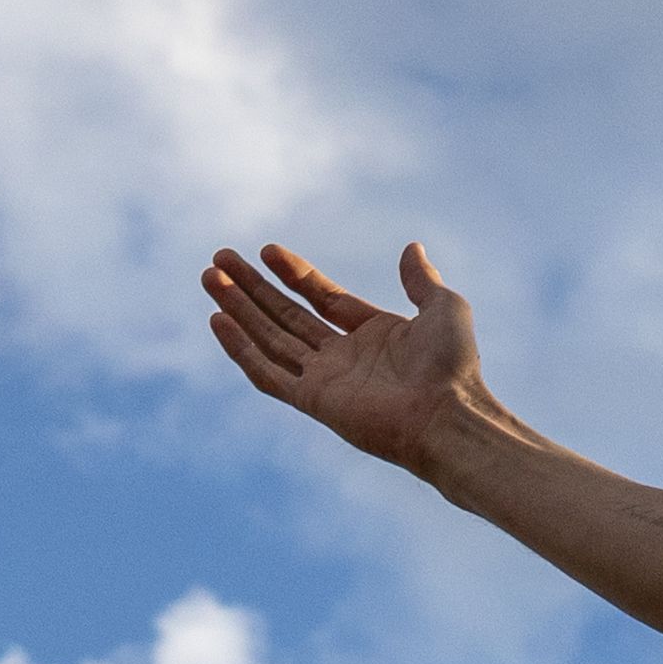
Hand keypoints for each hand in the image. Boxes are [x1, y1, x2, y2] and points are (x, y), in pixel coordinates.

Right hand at [203, 231, 490, 473]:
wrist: (448, 415)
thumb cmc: (453, 366)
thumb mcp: (443, 307)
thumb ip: (421, 280)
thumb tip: (412, 248)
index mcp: (372, 334)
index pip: (320, 298)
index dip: (293, 274)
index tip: (267, 250)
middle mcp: (344, 357)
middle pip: (286, 316)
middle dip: (252, 287)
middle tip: (219, 260)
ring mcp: (326, 380)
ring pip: (270, 339)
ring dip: (239, 309)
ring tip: (210, 278)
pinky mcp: (314, 402)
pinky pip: (268, 373)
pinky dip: (242, 349)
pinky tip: (219, 320)